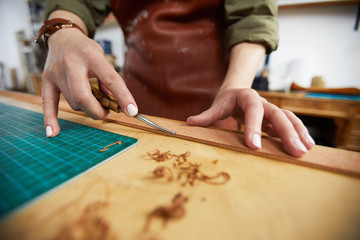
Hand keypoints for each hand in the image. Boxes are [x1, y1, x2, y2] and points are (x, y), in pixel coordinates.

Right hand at [42, 16, 136, 137]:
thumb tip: (118, 105)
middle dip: (97, 111)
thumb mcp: (102, 58)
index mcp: (91, 55)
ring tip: (92, 101)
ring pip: (72, 102)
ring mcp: (56, 72)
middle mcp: (71, 63)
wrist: (63, 37)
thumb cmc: (87, 51)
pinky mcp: (46, 79)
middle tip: (106, 112)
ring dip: (85, 107)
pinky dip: (51, 119)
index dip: (123, 97)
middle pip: (83, 97)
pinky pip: (47, 103)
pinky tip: (53, 132)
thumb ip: (108, 80)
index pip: (111, 79)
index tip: (132, 112)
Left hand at [187, 88, 314, 156]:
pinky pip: (290, 124)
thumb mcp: (217, 105)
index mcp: (247, 96)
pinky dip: (299, 133)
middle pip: (277, 114)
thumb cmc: (226, 100)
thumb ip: (206, 116)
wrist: (238, 91)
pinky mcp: (276, 118)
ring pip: (288, 118)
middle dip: (286, 133)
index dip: (254, 126)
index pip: (253, 109)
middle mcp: (263, 101)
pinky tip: (306, 146)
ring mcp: (271, 109)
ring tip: (305, 150)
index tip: (254, 146)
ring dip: (298, 133)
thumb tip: (188, 123)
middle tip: (293, 151)